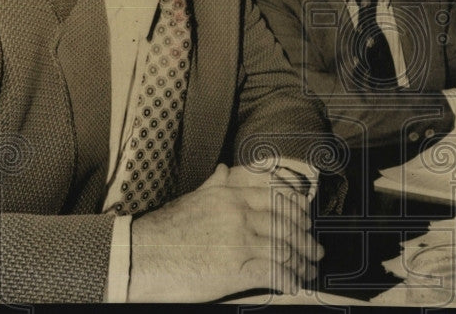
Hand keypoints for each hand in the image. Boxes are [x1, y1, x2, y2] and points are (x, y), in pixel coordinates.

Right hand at [129, 164, 322, 301]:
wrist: (139, 256)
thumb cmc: (161, 231)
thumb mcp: (191, 198)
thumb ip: (213, 185)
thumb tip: (223, 170)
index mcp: (230, 195)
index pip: (276, 199)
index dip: (297, 212)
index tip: (307, 222)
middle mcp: (239, 213)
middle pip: (286, 225)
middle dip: (306, 240)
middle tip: (316, 251)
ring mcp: (239, 240)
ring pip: (284, 249)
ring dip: (301, 263)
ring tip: (308, 271)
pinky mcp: (236, 267)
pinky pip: (273, 272)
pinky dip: (288, 279)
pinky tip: (294, 285)